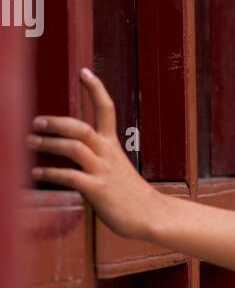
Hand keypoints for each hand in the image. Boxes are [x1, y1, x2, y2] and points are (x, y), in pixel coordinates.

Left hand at [27, 68, 159, 240]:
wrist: (151, 216)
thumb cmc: (131, 195)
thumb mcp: (116, 169)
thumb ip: (97, 159)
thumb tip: (73, 155)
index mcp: (113, 146)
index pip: (107, 109)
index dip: (96, 89)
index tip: (84, 71)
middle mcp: (108, 154)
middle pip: (81, 128)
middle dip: (56, 122)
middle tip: (36, 121)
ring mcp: (103, 171)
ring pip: (74, 148)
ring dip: (48, 143)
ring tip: (30, 142)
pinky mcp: (98, 190)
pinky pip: (71, 177)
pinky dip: (51, 174)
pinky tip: (37, 174)